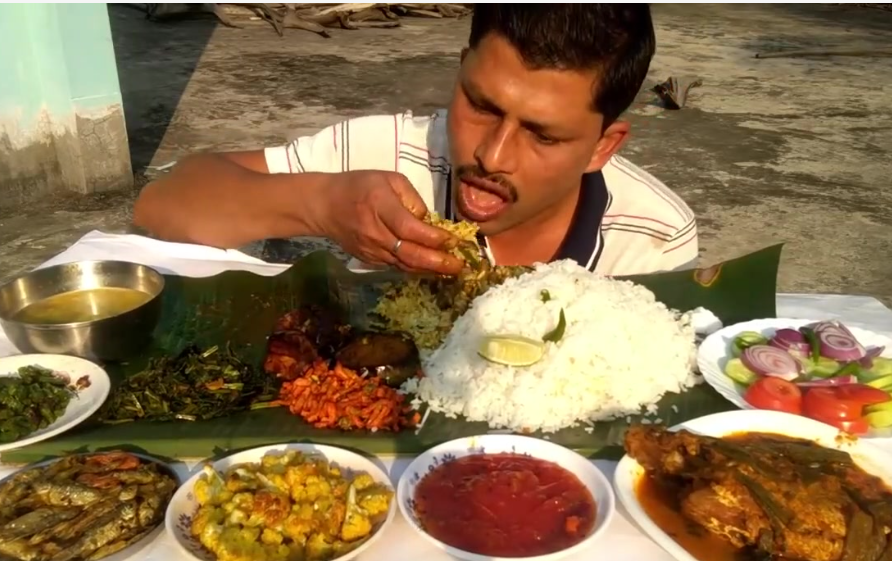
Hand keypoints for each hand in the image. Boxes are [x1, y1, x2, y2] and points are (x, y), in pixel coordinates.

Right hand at [318, 171, 464, 274]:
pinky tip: (431, 269)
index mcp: (380, 206)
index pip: (410, 228)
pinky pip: (396, 266)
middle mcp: (375, 232)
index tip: (454, 241)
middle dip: (437, 262)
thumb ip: (412, 198)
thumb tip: (430, 222)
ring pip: (404, 264)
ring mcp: (371, 249)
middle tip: (459, 266)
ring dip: (430, 270)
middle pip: (410, 253)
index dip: (433, 238)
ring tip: (451, 271)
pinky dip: (415, 269)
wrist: (325, 206)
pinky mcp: (368, 259)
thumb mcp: (389, 179)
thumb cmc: (360, 186)